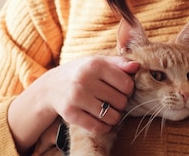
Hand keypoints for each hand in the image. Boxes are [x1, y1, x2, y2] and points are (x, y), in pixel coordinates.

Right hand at [8, 55, 138, 152]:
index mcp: (94, 64)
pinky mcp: (70, 113)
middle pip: (121, 101)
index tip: (120, 89)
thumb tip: (137, 66)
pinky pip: (98, 127)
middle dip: (120, 103)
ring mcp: (76, 97)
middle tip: (111, 100)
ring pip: (112, 116)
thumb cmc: (80, 73)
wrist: (51, 87)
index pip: (127, 84)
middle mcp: (84, 80)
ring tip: (107, 110)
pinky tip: (100, 120)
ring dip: (113, 117)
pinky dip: (104, 127)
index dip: (128, 89)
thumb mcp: (97, 62)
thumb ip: (118, 63)